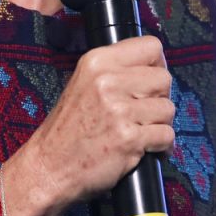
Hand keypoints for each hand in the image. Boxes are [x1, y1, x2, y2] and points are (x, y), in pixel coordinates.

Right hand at [0, 36, 174, 215]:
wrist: (47, 168)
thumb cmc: (67, 131)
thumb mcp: (84, 84)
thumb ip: (117, 72)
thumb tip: (156, 69)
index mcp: (97, 61)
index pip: (150, 46)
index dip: (157, 66)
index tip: (149, 83)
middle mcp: (108, 81)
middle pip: (164, 79)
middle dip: (159, 98)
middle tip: (142, 113)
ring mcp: (119, 110)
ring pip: (168, 109)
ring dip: (159, 124)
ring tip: (138, 133)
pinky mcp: (128, 138)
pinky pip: (166, 136)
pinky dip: (160, 146)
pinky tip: (144, 149)